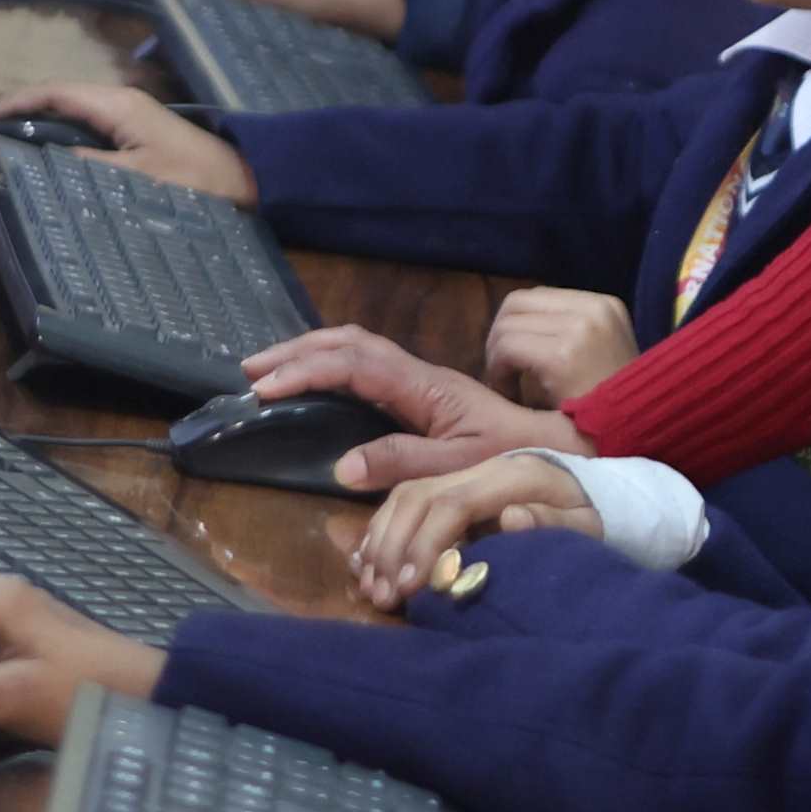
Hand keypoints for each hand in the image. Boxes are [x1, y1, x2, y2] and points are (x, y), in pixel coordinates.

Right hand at [0, 82, 256, 205]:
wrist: (241, 178)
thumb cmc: (194, 179)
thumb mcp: (138, 178)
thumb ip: (90, 166)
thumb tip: (46, 158)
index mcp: (118, 105)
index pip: (56, 92)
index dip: (17, 101)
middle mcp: (120, 100)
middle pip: (60, 94)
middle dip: (22, 106)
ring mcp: (128, 112)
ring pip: (72, 106)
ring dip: (39, 116)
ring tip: (6, 134)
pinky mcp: (135, 126)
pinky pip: (87, 119)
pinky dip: (60, 126)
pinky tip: (47, 143)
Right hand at [237, 326, 583, 489]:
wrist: (559, 447)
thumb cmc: (514, 457)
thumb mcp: (458, 468)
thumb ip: (403, 463)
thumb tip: (342, 465)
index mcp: (424, 387)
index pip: (354, 365)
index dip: (306, 372)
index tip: (265, 388)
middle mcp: (419, 376)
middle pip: (349, 344)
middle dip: (297, 352)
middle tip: (251, 370)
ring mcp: (420, 382)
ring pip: (357, 349)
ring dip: (310, 354)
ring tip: (270, 372)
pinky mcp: (423, 395)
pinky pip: (367, 367)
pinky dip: (331, 367)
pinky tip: (315, 383)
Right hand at [354, 455, 606, 606]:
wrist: (599, 491)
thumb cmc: (595, 515)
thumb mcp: (590, 524)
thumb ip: (554, 523)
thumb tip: (511, 518)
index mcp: (514, 473)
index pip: (454, 502)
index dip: (428, 543)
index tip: (412, 584)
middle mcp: (482, 467)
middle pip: (419, 495)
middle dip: (394, 546)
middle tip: (383, 594)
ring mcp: (465, 473)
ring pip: (405, 496)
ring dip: (381, 541)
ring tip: (373, 587)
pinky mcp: (455, 486)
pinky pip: (406, 500)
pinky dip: (382, 532)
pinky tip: (368, 564)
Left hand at [485, 289, 640, 407]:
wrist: (633, 434)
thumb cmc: (612, 405)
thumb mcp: (599, 353)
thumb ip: (566, 330)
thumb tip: (513, 322)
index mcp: (605, 304)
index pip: (538, 296)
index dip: (515, 324)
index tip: (512, 357)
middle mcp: (594, 308)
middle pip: (517, 303)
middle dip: (498, 335)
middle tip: (500, 369)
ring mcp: (580, 328)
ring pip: (507, 325)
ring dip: (495, 357)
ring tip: (506, 385)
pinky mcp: (563, 355)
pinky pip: (507, 348)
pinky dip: (498, 371)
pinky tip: (509, 394)